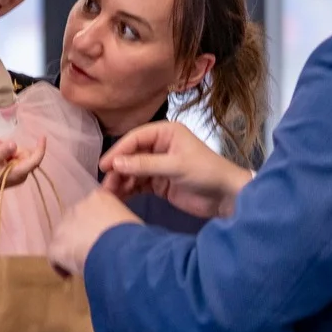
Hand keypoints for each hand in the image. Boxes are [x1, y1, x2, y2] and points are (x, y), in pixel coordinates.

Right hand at [0, 135, 47, 194]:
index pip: (34, 161)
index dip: (40, 148)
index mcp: (17, 174)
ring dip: (7, 148)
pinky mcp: (12, 172)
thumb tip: (14, 144)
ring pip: (19, 154)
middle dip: (13, 147)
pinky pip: (14, 157)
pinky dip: (6, 151)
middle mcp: (20, 175)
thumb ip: (2, 152)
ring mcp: (17, 174)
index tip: (42, 136)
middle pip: (25, 155)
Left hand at [49, 190, 141, 278]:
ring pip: (62, 237)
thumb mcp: (130, 221)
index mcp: (99, 198)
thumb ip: (120, 221)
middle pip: (74, 221)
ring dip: (70, 248)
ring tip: (81, 263)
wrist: (121, 250)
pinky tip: (70, 276)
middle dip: (80, 234)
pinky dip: (61, 266)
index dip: (95, 223)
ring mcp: (64, 226)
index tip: (102, 236)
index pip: (92, 207)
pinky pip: (54, 256)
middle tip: (91, 250)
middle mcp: (78, 206)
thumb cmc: (134, 236)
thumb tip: (120, 232)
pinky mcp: (57, 246)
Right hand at [99, 121, 252, 218]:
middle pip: (131, 155)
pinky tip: (118, 198)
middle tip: (106, 186)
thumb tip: (116, 164)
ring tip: (110, 195)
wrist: (227, 197)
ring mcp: (159, 165)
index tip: (104, 166)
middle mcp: (160, 146)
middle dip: (118, 169)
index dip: (118, 151)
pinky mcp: (159, 183)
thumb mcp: (175, 166)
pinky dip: (128, 190)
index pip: (135, 138)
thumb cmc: (206, 173)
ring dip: (121, 182)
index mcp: (166, 133)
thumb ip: (145, 164)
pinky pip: (138, 184)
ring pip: (132, 171)